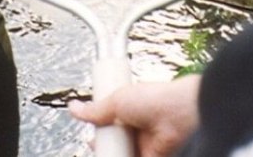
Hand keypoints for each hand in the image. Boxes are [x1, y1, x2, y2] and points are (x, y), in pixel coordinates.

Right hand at [69, 75, 201, 156]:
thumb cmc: (153, 100)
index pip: (112, 128)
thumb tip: (73, 108)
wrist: (179, 114)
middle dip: (104, 149)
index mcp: (133, 114)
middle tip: (96, 149)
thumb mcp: (117, 101)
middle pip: (115, 145)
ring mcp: (145, 147)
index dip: (101, 135)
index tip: (92, 140)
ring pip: (123, 154)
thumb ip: (95, 110)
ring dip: (112, 154)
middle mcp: (139, 132)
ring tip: (103, 154)